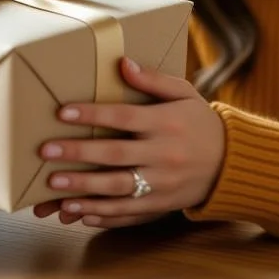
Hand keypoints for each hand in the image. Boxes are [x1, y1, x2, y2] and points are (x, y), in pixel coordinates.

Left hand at [33, 58, 224, 228]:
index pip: (124, 117)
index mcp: (166, 123)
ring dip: (84, 189)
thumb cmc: (199, 121)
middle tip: (46, 152)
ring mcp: (162, 184)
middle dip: (79, 154)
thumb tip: (122, 63)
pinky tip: (76, 212)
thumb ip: (153, 80)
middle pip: (115, 155)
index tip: (62, 112)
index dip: (93, 114)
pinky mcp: (160, 205)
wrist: (232, 162)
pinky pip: (128, 213)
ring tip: (54, 186)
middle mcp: (163, 155)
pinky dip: (101, 215)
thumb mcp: (184, 93)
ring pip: (118, 189)